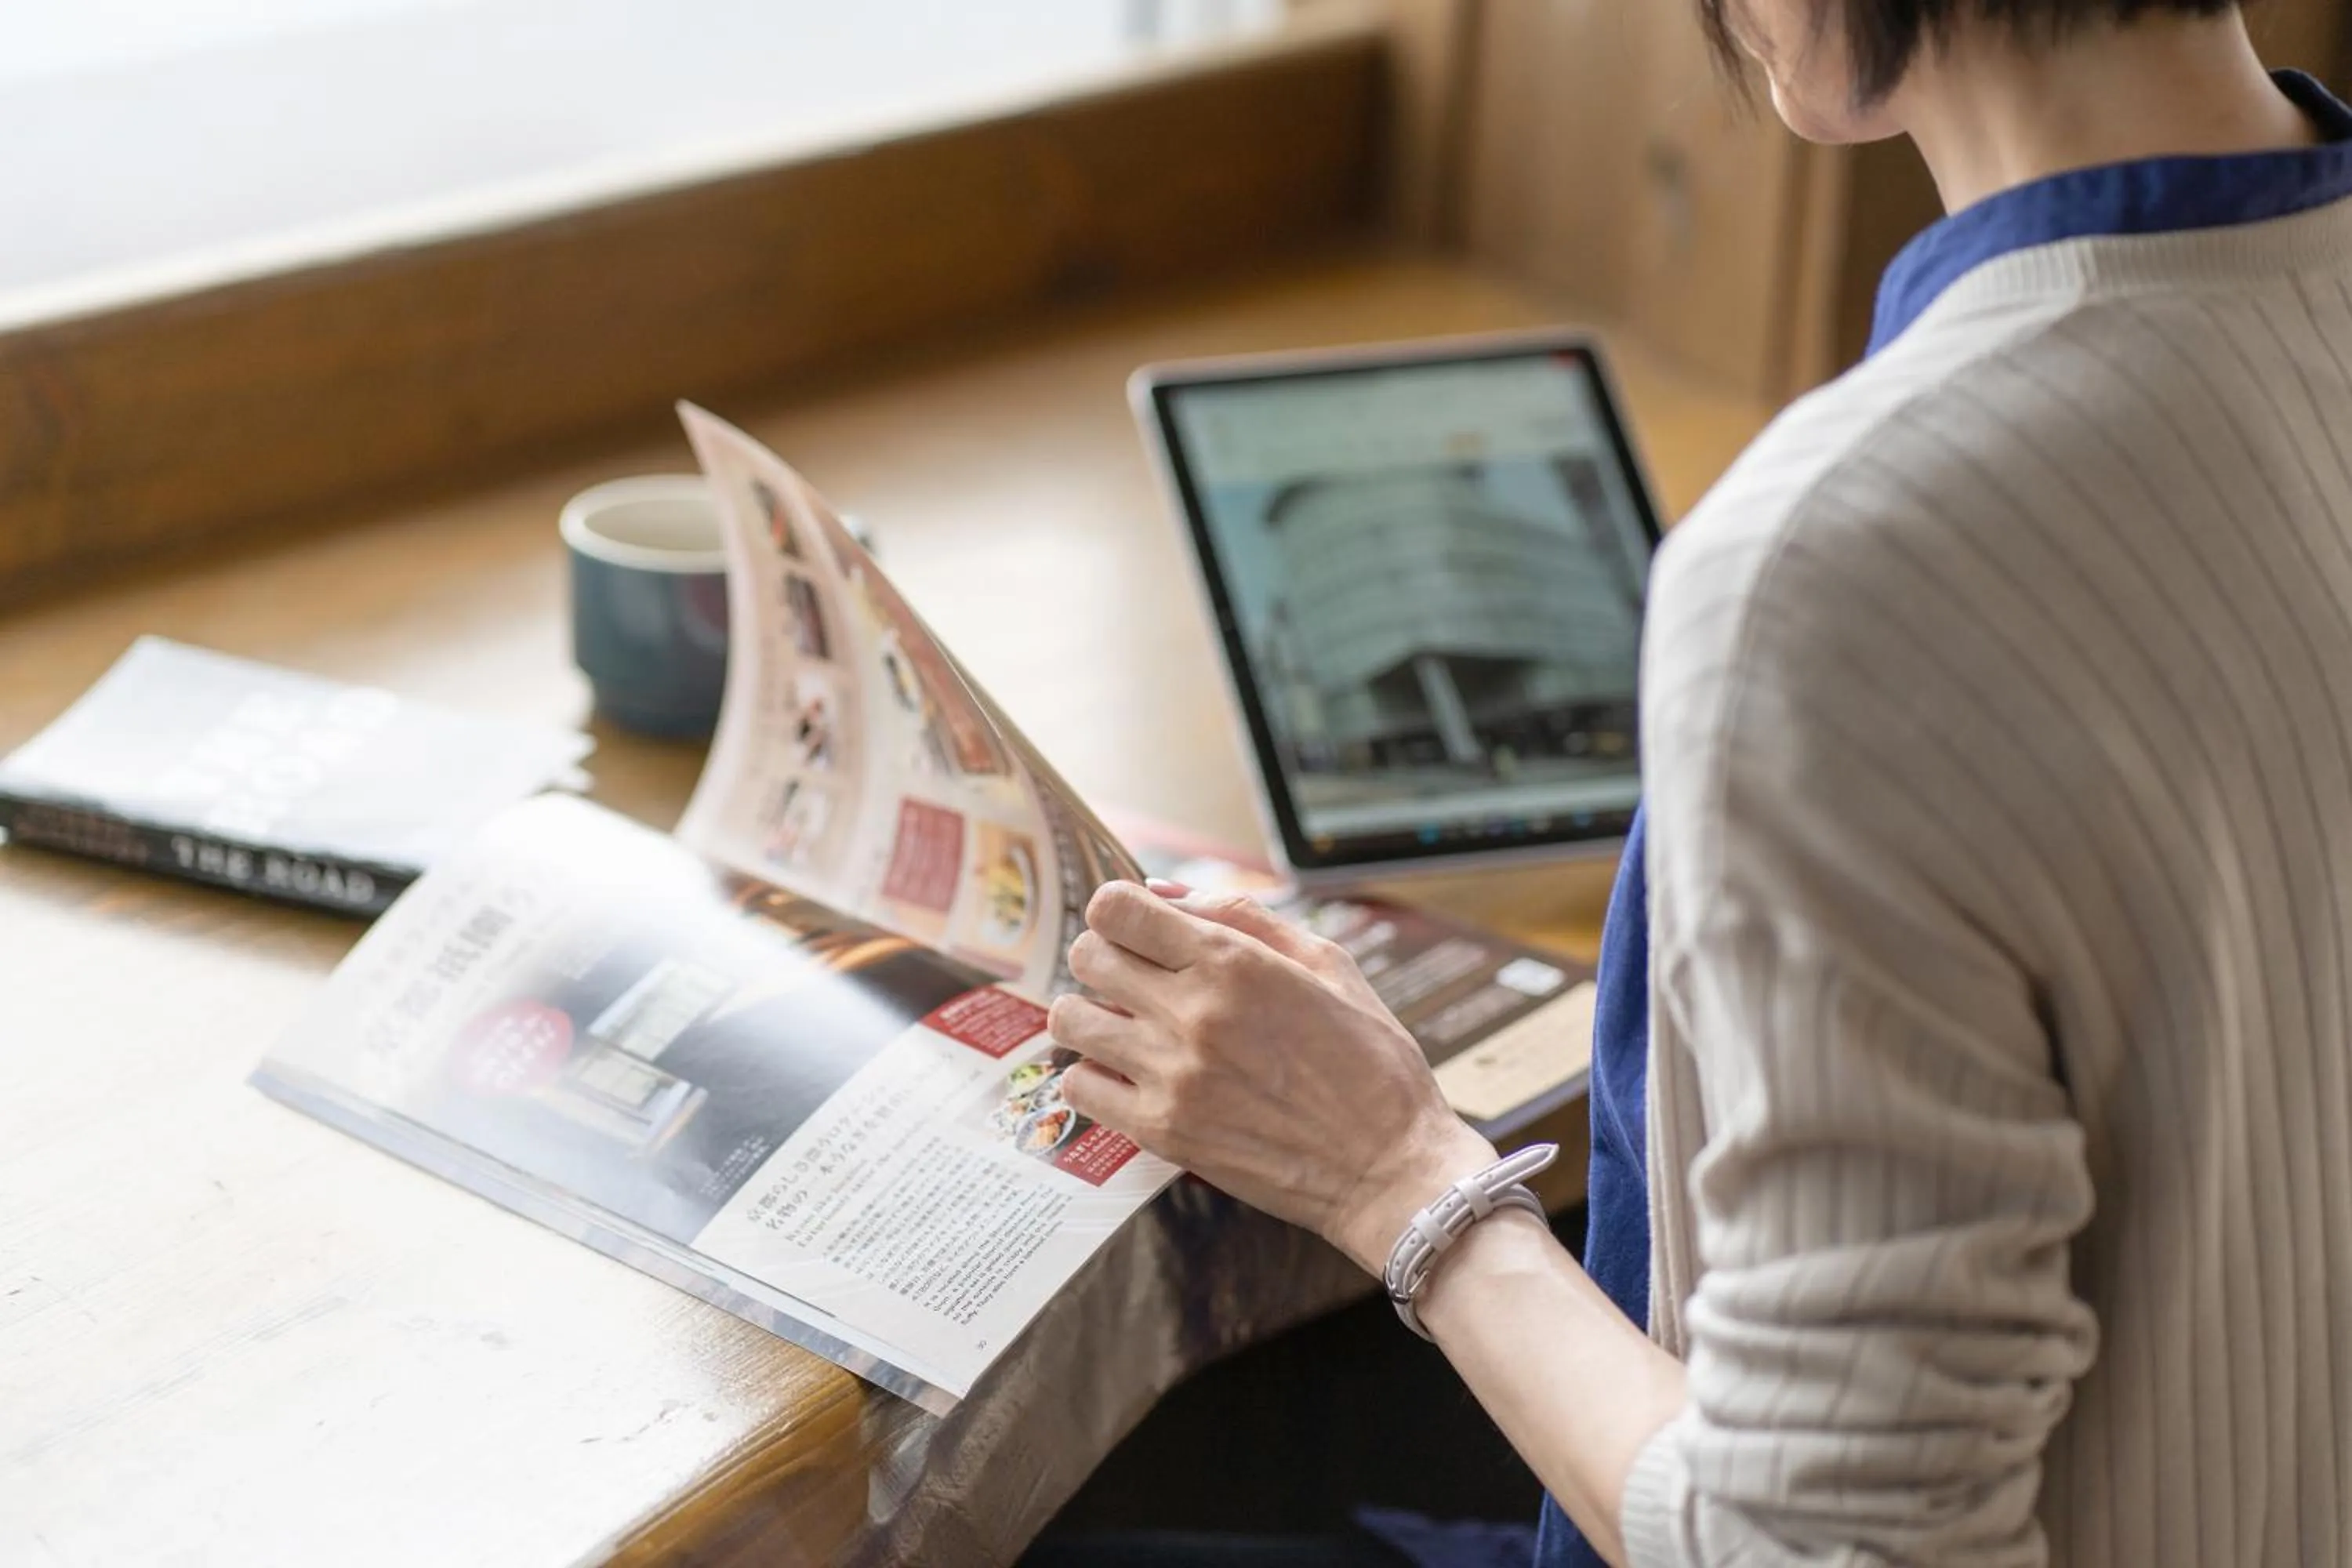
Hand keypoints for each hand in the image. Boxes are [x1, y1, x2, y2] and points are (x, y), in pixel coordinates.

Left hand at [1050, 879, 1497, 1272]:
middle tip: (1136, 981)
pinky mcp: (1163, 1132)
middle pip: (1087, 957)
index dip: (1120, 912)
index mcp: (1235, 962)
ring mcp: (1172, 1076)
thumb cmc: (1370, 1062)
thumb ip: (1242, 916)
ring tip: (1127, 1029)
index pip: (1116, 908)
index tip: (1139, 931)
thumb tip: (1163, 891)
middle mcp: (1193, 1013)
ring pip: (1071, 1021)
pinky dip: (1094, 1077)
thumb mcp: (1327, 963)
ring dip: (1092, 1016)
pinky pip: (1079, 1089)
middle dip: (1106, 959)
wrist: (1390, 1169)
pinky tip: (1129, 1077)